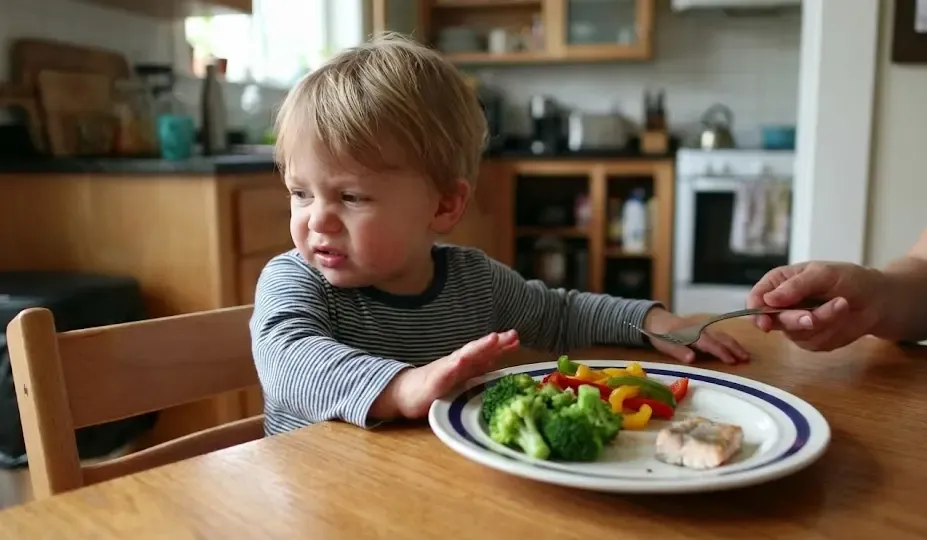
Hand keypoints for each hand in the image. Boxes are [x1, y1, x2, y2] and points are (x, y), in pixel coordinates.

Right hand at [376, 330, 520, 418]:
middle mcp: (458, 363)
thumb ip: (480, 374)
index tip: (517, 340)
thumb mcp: (463, 381)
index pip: (486, 353)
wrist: (406, 394)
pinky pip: (445, 372)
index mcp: (466, 365)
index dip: (501, 346)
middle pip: (479, 350)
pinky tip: (462, 359)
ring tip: (493, 338)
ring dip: (479, 346)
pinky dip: (455, 364)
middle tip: (513, 334)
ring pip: (465, 356)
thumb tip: (505, 373)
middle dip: (496, 342)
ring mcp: (446, 370)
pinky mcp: (435, 380)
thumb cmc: (436, 388)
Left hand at [643, 308, 748, 364]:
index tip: (733, 361)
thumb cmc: (660, 335)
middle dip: (734, 348)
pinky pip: (719, 333)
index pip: (710, 344)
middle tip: (746, 359)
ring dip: (734, 344)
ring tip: (745, 355)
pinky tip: (735, 347)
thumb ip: (679, 351)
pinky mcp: (703, 327)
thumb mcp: (665, 345)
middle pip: (721, 338)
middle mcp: (700, 328)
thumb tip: (692, 359)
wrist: (656, 320)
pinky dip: (729, 340)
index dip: (721, 352)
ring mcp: (703, 326)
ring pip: (722, 335)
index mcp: (691, 333)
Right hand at [746, 261, 886, 350]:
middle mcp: (782, 305)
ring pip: (795, 333)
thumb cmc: (849, 279)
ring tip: (840, 305)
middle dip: (795, 319)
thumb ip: (795, 286)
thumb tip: (768, 299)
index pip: (756, 299)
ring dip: (821, 321)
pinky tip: (841, 315)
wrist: (877, 299)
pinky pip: (813, 342)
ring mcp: (796, 325)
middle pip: (772, 320)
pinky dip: (830, 330)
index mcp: (779, 283)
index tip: (764, 322)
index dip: (756, 312)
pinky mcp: (811, 340)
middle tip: (812, 317)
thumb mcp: (822, 274)